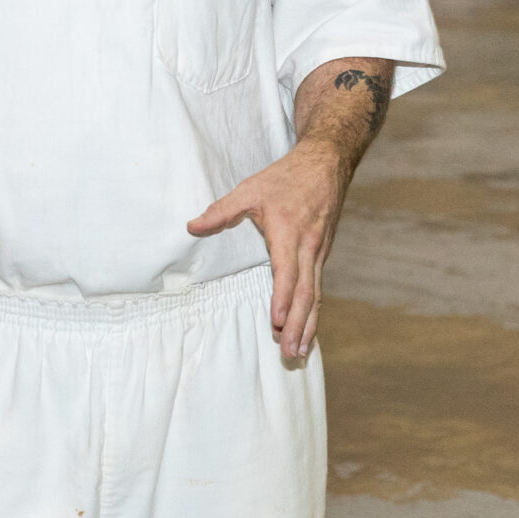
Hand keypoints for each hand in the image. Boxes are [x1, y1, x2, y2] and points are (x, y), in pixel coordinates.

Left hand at [187, 141, 348, 360]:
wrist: (327, 164)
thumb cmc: (286, 177)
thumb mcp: (250, 188)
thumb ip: (222, 210)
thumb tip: (191, 226)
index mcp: (289, 232)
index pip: (287, 271)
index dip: (282, 297)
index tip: (277, 321)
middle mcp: (309, 247)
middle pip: (305, 292)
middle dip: (297, 325)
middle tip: (289, 353)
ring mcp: (319, 252)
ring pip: (314, 294)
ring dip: (308, 325)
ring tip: (300, 353)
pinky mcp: (322, 254)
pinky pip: (318, 288)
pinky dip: (314, 312)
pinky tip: (308, 331)